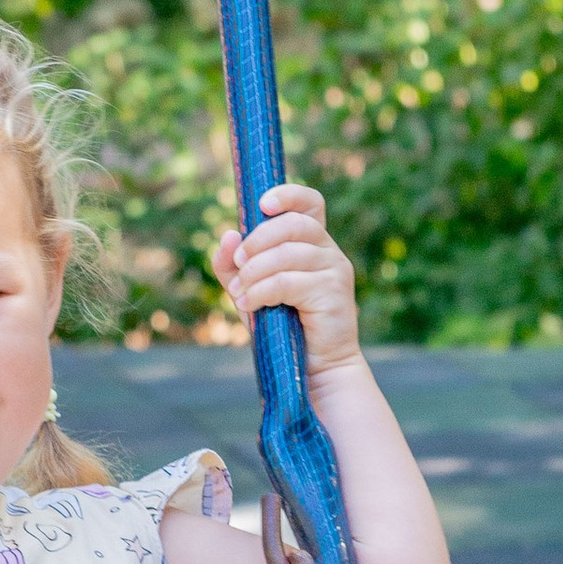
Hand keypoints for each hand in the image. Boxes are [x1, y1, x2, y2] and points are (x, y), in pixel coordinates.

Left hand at [212, 180, 361, 377]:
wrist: (312, 368)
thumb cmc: (281, 326)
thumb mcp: (249, 290)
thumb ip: (232, 265)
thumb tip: (228, 234)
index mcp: (311, 242)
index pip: (309, 203)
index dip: (288, 195)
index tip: (262, 205)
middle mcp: (328, 250)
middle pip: (292, 224)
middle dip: (257, 241)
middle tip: (238, 264)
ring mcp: (335, 269)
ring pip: (287, 254)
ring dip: (254, 273)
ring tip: (240, 294)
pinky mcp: (334, 292)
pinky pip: (288, 282)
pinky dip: (261, 292)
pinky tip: (250, 305)